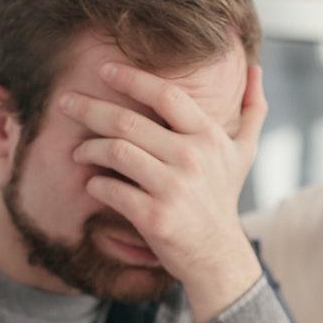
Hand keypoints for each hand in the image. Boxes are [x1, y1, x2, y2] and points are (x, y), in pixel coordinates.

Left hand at [62, 61, 267, 322]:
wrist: (217, 254)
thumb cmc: (223, 198)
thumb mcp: (244, 153)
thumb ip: (252, 109)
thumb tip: (256, 68)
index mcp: (208, 136)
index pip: (165, 95)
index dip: (131, 78)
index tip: (104, 70)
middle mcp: (192, 158)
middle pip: (128, 121)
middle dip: (89, 109)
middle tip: (65, 102)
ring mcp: (173, 188)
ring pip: (115, 152)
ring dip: (89, 148)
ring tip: (79, 150)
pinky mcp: (154, 217)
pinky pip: (111, 189)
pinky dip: (95, 184)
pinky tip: (91, 183)